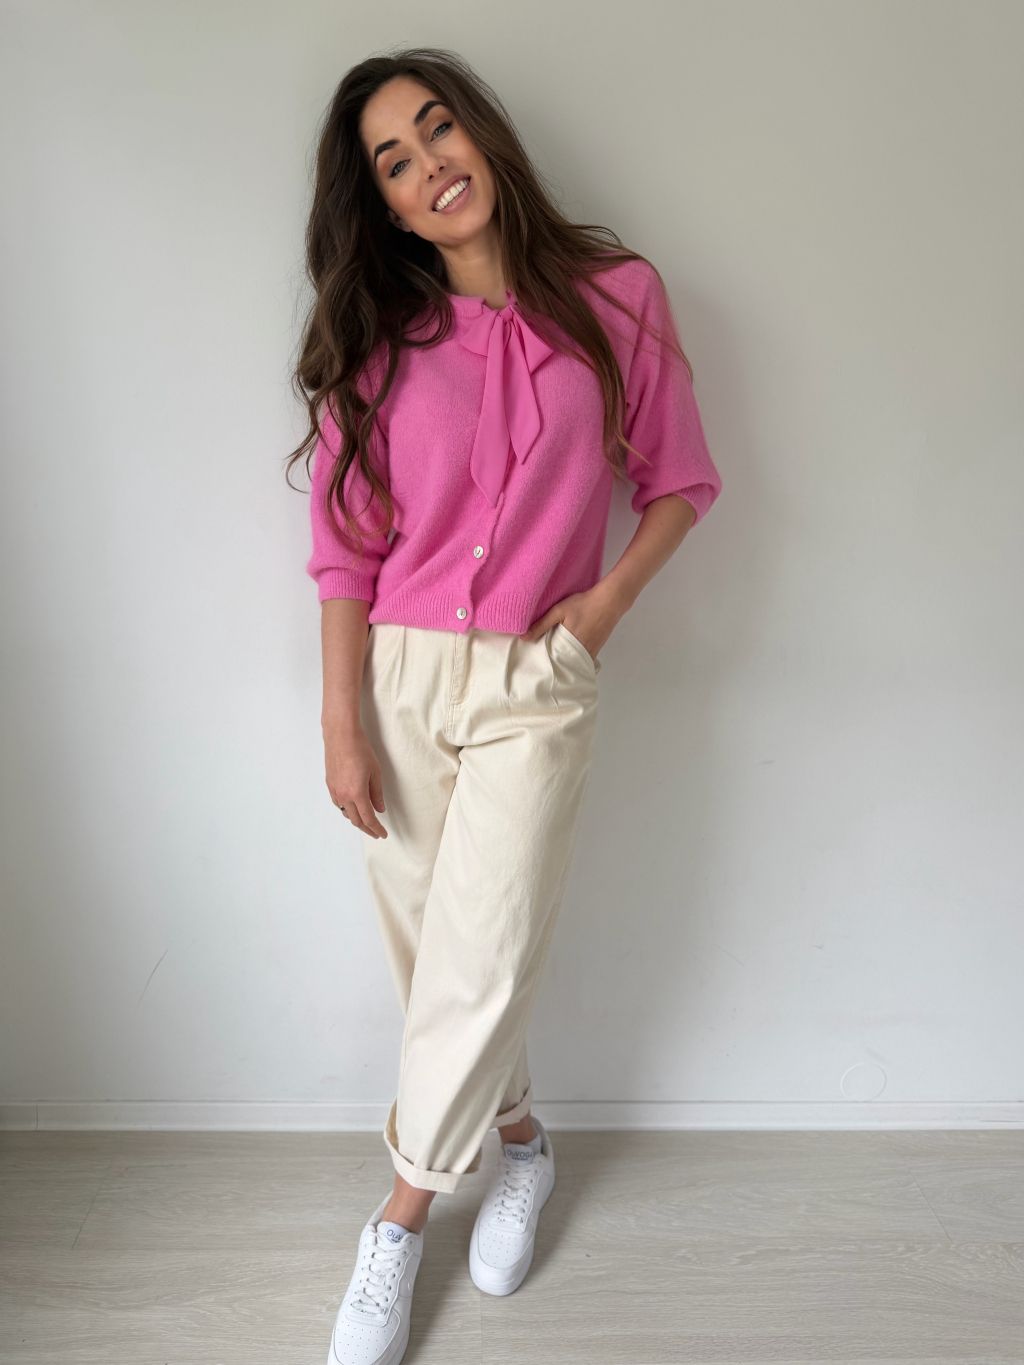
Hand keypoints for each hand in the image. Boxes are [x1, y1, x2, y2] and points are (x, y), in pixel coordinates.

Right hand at [323, 722, 387, 838]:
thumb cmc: (360, 750)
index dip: (376, 829)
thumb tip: (380, 809)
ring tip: (366, 821)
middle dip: (367, 829)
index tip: (382, 834)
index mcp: (357, 794)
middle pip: (356, 820)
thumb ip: (377, 793)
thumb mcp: (375, 773)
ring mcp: (335, 791)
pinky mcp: (330, 784)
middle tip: (376, 832)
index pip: (368, 819)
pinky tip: (353, 807)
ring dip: (356, 820)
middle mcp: (343, 796)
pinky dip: (347, 809)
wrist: (341, 736)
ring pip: (346, 813)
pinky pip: (339, 804)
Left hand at [519, 583, 625, 663]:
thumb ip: (541, 624)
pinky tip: (568, 653)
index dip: (544, 665)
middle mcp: (582, 653)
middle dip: (554, 666)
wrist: (610, 600)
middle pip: (565, 666)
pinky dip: (575, 659)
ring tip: (553, 659)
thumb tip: (523, 638)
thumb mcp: (559, 611)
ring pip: (575, 663)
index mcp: (570, 646)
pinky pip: (583, 659)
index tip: (535, 666)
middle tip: (542, 665)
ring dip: (566, 663)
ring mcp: (592, 651)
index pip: (554, 663)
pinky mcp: (597, 648)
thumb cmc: (584, 604)